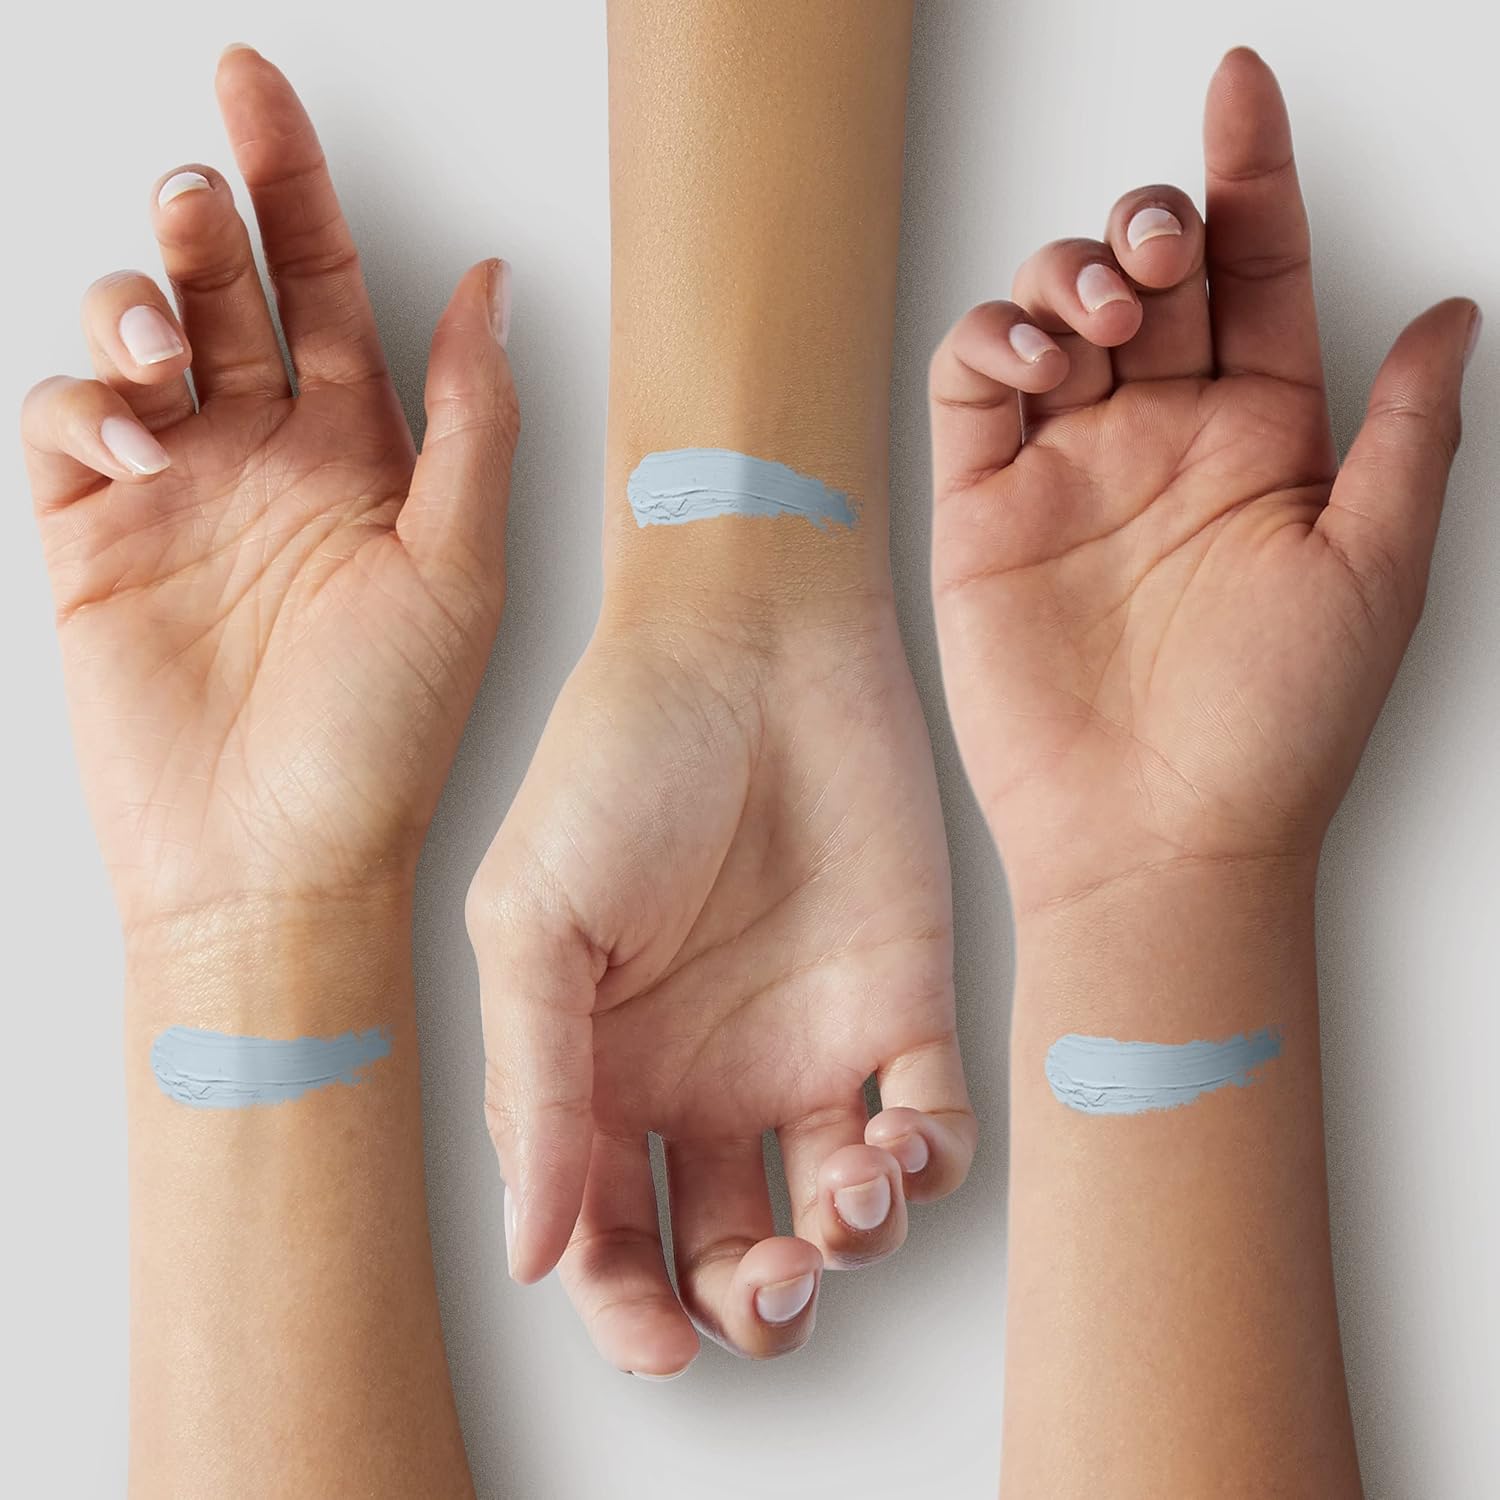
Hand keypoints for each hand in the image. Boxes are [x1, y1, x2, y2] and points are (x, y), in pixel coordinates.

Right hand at [22, 47, 517, 932]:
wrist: (276, 861)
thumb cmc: (381, 736)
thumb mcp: (458, 568)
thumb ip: (472, 421)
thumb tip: (490, 283)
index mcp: (361, 456)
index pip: (322, 286)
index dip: (291, 181)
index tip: (255, 86)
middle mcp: (268, 461)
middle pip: (226, 289)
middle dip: (203, 217)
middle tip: (199, 189)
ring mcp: (178, 494)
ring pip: (133, 338)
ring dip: (137, 300)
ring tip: (166, 338)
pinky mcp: (91, 537)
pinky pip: (61, 419)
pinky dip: (84, 402)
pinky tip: (136, 442)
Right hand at [466, 597, 976, 1373]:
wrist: (752, 642)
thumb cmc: (620, 759)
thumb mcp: (532, 923)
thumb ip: (537, 1086)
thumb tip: (529, 1255)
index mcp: (601, 1066)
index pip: (608, 1235)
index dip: (627, 1310)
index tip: (660, 1341)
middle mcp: (703, 1073)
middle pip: (730, 1249)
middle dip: (751, 1303)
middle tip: (766, 1282)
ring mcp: (806, 1042)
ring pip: (840, 1214)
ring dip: (848, 1247)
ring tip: (845, 1194)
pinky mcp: (901, 1002)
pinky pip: (934, 1131)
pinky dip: (929, 1172)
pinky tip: (900, 1143)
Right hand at [928, 48, 1475, 916]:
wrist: (1155, 838)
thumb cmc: (1273, 727)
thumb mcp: (1377, 565)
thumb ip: (1404, 430)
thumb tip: (1450, 313)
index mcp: (1263, 439)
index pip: (1256, 272)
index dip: (1249, 169)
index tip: (1242, 87)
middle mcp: (1163, 441)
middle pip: (1147, 272)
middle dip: (1151, 222)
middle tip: (1162, 252)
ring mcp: (1069, 470)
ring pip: (1050, 308)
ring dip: (1069, 272)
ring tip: (1098, 316)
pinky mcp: (985, 508)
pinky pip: (973, 385)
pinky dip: (991, 340)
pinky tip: (1033, 355)